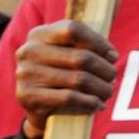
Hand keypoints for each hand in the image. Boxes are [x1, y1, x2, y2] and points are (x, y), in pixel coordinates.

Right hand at [15, 21, 117, 138]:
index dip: (99, 43)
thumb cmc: (60, 76)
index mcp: (38, 35)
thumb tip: (112, 49)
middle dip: (105, 70)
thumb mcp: (68, 53)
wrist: (36, 108)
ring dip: (101, 88)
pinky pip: (69, 98)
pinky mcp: (28, 96)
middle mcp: (28, 51)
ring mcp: (26, 74)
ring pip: (79, 79)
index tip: (112, 56)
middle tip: (112, 79)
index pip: (74, 30)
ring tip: (107, 93)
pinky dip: (90, 102)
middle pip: (81, 57)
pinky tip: (97, 105)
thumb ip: (87, 42)